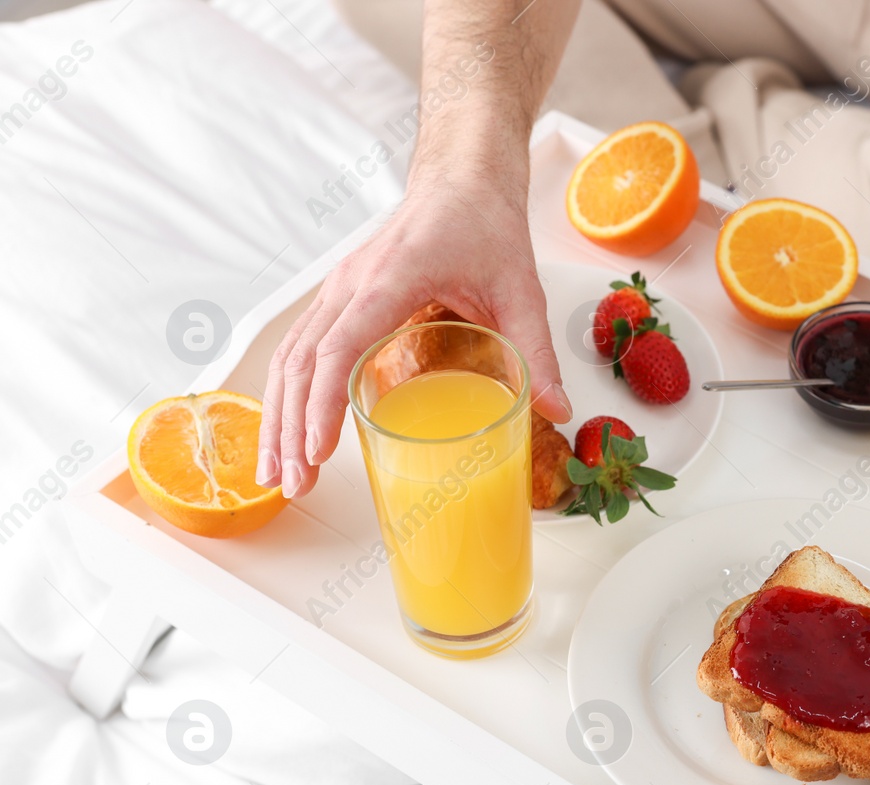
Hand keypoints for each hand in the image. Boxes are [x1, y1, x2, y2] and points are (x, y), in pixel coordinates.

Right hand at [256, 174, 570, 498]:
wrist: (462, 179)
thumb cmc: (485, 226)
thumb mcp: (520, 289)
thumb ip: (536, 352)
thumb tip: (558, 411)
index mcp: (390, 279)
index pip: (340, 346)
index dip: (324, 401)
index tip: (318, 450)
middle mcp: (350, 284)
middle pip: (301, 362)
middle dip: (291, 428)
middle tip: (293, 484)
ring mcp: (338, 291)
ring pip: (288, 359)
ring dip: (277, 418)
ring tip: (276, 475)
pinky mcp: (338, 300)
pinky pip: (297, 350)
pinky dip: (286, 395)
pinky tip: (286, 435)